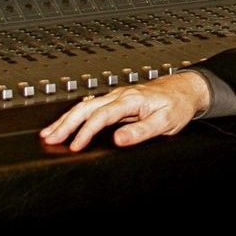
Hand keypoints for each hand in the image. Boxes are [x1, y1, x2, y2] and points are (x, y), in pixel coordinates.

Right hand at [38, 71, 211, 151]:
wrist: (186, 89)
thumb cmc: (178, 105)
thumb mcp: (165, 122)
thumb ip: (141, 131)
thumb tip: (118, 140)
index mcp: (131, 100)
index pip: (101, 116)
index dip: (85, 131)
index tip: (75, 146)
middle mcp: (121, 96)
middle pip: (86, 108)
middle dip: (65, 123)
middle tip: (48, 138)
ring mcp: (118, 97)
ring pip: (85, 106)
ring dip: (66, 119)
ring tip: (48, 133)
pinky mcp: (118, 101)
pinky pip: (92, 107)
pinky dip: (76, 116)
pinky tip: (67, 124)